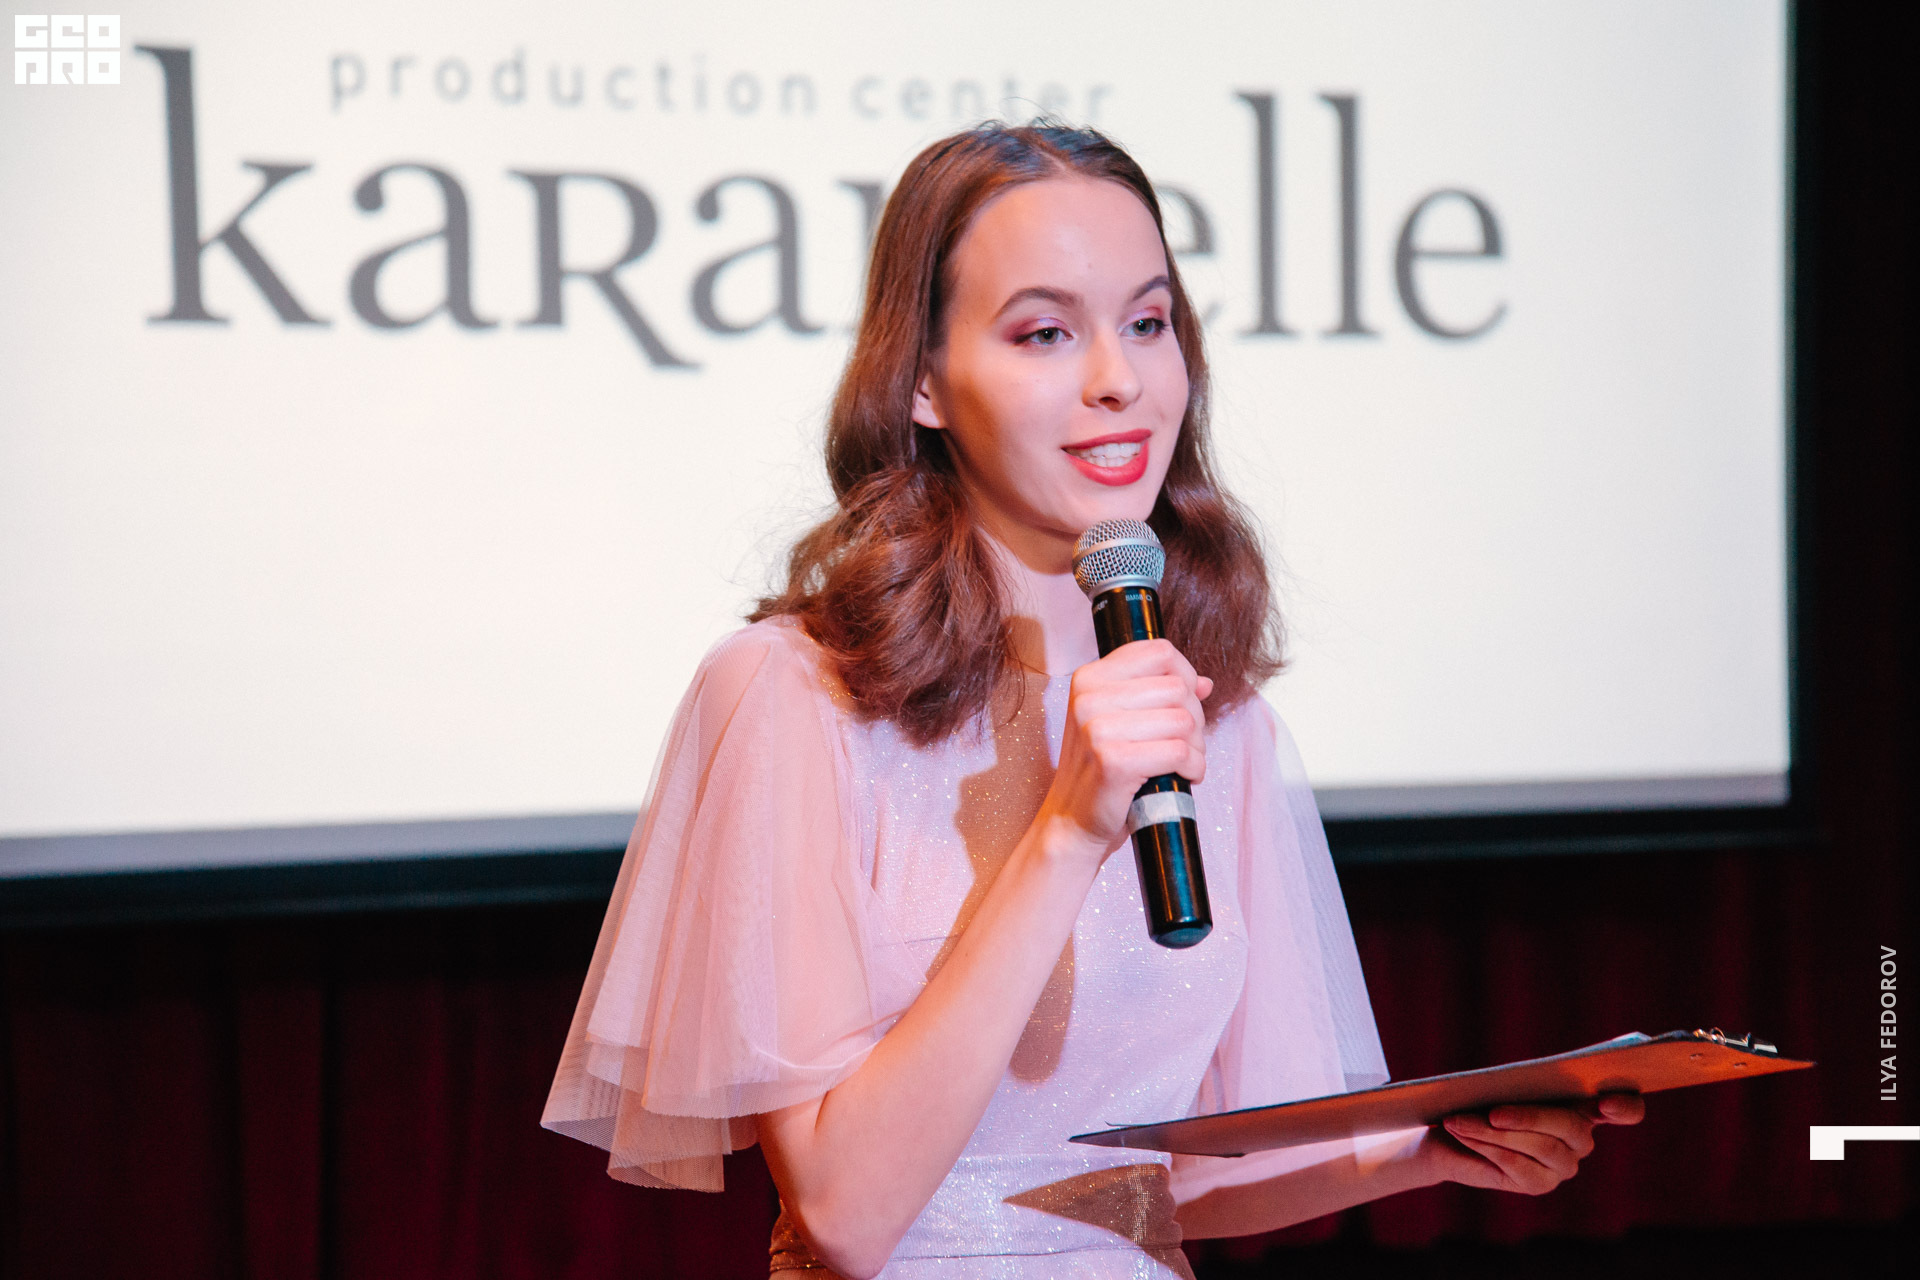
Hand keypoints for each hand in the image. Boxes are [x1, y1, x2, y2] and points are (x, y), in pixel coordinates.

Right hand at [1038, 638, 1212, 859]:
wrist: (1073, 821)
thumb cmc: (1101, 770)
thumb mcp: (1119, 721)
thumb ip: (1157, 694)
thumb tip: (1204, 683)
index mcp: (1090, 678)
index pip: (1159, 651)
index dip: (1185, 674)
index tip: (1184, 702)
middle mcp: (1089, 697)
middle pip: (1178, 687)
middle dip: (1195, 718)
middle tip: (1183, 743)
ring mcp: (1097, 729)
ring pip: (1183, 720)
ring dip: (1196, 747)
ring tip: (1180, 762)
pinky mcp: (1114, 761)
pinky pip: (1179, 751)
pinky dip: (1192, 767)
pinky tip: (1181, 776)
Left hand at [1421, 1093, 1644, 1194]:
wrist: (1451, 1125)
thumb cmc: (1482, 1093)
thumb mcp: (1503, 1081)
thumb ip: (1524, 1081)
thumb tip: (1519, 1084)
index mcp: (1584, 1103)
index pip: (1626, 1108)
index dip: (1625, 1107)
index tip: (1607, 1104)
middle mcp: (1582, 1137)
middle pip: (1571, 1126)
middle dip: (1530, 1117)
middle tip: (1493, 1112)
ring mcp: (1563, 1164)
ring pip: (1541, 1147)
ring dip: (1495, 1132)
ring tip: (1460, 1119)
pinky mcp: (1539, 1184)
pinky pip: (1517, 1165)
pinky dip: (1486, 1145)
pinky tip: (1461, 1132)